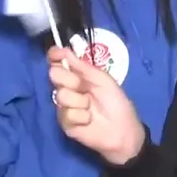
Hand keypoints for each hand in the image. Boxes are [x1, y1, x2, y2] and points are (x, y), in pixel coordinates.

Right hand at [48, 47, 145, 164]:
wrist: (122, 128)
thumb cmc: (115, 101)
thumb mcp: (101, 78)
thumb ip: (81, 65)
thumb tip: (62, 48)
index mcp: (76, 75)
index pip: (58, 62)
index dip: (54, 56)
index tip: (55, 54)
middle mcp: (67, 88)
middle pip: (54, 74)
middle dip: (69, 79)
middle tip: (83, 86)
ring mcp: (64, 106)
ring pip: (61, 95)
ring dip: (80, 101)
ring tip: (90, 107)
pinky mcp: (65, 123)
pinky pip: (66, 113)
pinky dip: (81, 116)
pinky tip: (89, 120)